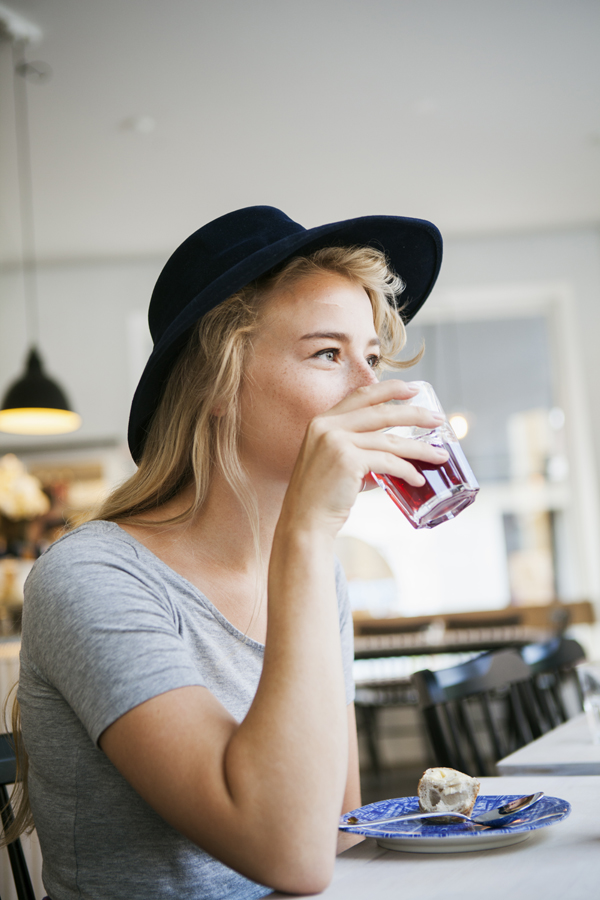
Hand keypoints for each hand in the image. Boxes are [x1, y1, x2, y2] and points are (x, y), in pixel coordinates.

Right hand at [279, 380, 448, 537]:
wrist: (304, 520)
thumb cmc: (322, 496)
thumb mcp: (336, 462)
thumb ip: (361, 453)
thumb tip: (396, 459)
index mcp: (323, 421)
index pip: (361, 396)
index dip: (389, 389)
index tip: (413, 389)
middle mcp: (328, 426)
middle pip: (381, 413)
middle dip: (415, 414)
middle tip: (438, 420)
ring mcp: (336, 442)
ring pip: (389, 440)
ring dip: (420, 448)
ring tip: (440, 455)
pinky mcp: (347, 461)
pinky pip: (388, 462)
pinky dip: (407, 471)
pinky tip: (417, 480)